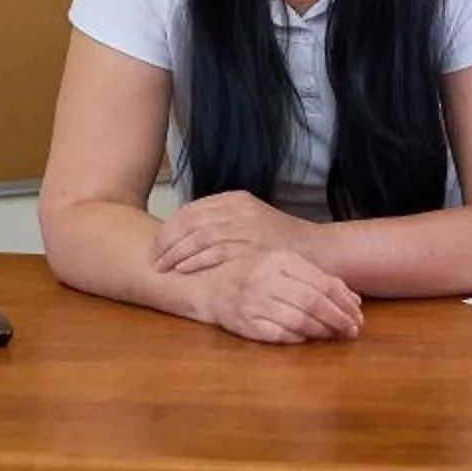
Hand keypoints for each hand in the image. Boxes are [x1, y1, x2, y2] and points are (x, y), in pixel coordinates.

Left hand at [152, 190, 318, 276]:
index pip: (190, 210)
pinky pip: (216, 252)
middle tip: (154, 260)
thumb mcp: (251, 221)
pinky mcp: (252, 246)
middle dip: (167, 242)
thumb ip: (223, 223)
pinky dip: (196, 261)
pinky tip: (184, 271)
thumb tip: (189, 233)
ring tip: (163, 268)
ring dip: (177, 254)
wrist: (318, 251)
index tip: (156, 246)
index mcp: (235, 199)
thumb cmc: (281, 242)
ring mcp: (246, 227)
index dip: (169, 229)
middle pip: (190, 222)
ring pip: (199, 236)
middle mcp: (238, 209)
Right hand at [193, 248, 362, 343]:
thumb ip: (315, 276)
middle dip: (339, 319)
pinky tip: (310, 338)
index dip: (345, 301)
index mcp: (278, 259)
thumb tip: (353, 298)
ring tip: (336, 335)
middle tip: (353, 330)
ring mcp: (254, 302)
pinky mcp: (245, 325)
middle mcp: (266, 279)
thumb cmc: (250, 272)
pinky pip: (280, 335)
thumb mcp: (281, 264)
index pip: (321, 282)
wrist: (207, 286)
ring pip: (300, 321)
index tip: (358, 314)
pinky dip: (299, 338)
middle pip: (313, 303)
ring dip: (323, 331)